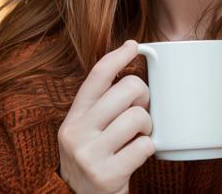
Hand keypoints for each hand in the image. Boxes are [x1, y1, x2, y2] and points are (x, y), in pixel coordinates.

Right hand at [57, 40, 154, 192]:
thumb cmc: (95, 158)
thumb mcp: (87, 130)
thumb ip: (102, 105)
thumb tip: (131, 67)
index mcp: (73, 116)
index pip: (97, 75)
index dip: (118, 56)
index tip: (134, 46)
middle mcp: (76, 133)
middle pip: (127, 89)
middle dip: (144, 95)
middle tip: (143, 108)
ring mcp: (89, 155)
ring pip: (138, 117)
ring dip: (148, 125)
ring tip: (141, 134)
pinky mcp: (106, 176)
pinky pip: (143, 146)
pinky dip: (148, 148)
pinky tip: (139, 153)